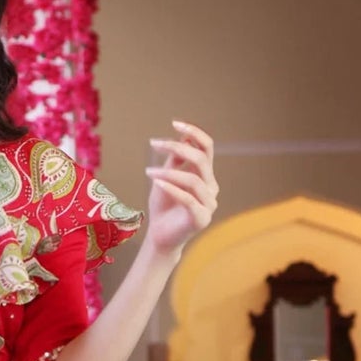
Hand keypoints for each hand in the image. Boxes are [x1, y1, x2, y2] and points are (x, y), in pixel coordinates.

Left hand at [143, 120, 217, 258]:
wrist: (160, 237)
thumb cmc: (163, 207)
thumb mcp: (165, 178)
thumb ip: (175, 161)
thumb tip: (182, 139)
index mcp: (206, 175)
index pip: (207, 148)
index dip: (194, 133)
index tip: (175, 123)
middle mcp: (211, 187)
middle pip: (201, 159)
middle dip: (178, 148)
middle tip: (155, 144)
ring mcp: (209, 204)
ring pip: (193, 180)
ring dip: (169, 172)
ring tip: (149, 172)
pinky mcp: (201, 218)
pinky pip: (187, 198)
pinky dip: (171, 188)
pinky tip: (156, 182)